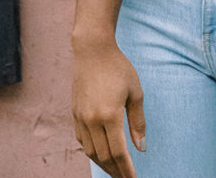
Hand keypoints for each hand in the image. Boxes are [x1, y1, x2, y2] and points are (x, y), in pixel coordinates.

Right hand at [72, 42, 145, 177]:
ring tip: (115, 170)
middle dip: (116, 171)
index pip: (118, 153)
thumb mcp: (135, 92)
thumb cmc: (118, 67)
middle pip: (104, 157)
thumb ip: (138, 122)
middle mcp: (92, 119)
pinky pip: (82, 141)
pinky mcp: (74, 113)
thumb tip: (141, 148)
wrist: (92, 49)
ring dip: (103, 164)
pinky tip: (100, 153)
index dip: (126, 170)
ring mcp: (81, 117)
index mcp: (110, 115)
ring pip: (91, 152)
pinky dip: (92, 151)